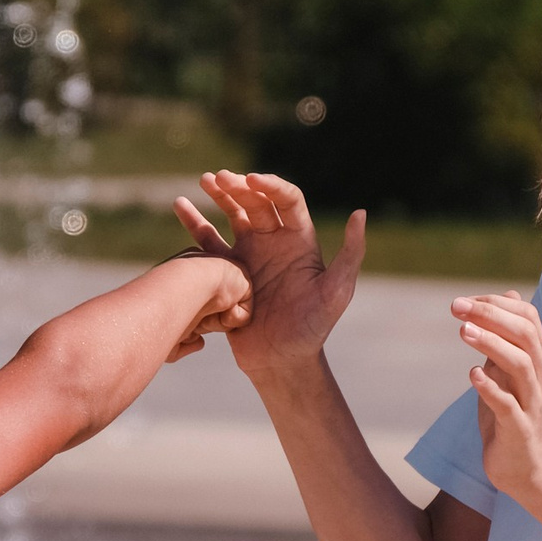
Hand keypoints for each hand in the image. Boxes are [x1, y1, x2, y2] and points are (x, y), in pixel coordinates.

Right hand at [172, 171, 365, 379]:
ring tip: (206, 180)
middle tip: (221, 178)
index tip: (252, 180)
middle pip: (257, 202)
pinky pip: (209, 242)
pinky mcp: (227, 272)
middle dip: (240, 187)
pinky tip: (180, 204)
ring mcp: (249, 255)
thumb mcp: (336, 292)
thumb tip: (360, 212)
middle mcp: (274, 242)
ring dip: (220, 195)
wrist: (281, 362)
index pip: (287, 200)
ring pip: (233, 215)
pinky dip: (195, 222)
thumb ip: (350, 253)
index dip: (271, 186)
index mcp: (300, 241)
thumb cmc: (313, 329)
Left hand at [455, 292, 541, 498]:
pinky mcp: (520, 429)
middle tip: (456, 307)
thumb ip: (505, 339)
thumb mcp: (507, 374)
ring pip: (521, 364)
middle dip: (491, 315)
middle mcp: (539, 377)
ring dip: (491, 344)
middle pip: (526, 334)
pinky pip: (509, 405)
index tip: (466, 301)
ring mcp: (532, 403)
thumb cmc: (513, 418)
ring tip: (463, 332)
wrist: (529, 469)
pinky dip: (491, 388)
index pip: (528, 318)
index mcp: (537, 361)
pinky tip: (472, 375)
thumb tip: (508, 298)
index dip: (498, 304)